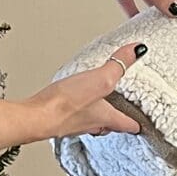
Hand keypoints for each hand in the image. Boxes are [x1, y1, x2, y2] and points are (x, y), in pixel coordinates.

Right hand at [0, 47, 143, 154]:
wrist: (35, 117)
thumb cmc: (66, 104)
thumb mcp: (100, 80)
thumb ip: (119, 64)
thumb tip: (138, 50)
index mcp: (106, 118)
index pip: (127, 125)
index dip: (136, 124)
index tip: (141, 125)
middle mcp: (91, 124)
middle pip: (109, 126)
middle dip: (115, 120)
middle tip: (121, 114)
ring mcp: (73, 124)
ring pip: (91, 123)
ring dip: (96, 116)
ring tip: (97, 106)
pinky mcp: (57, 120)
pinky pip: (72, 117)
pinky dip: (76, 111)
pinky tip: (70, 102)